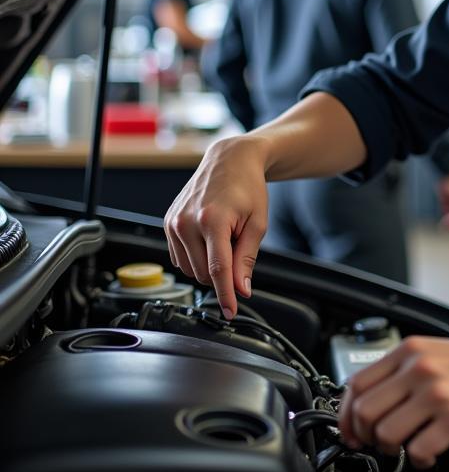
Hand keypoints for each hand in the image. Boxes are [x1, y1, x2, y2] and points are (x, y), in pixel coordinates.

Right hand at [163, 134, 269, 318]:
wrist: (229, 160)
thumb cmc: (248, 188)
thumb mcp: (258, 223)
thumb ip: (247, 259)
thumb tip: (241, 289)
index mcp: (212, 220)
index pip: (218, 270)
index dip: (226, 296)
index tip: (231, 312)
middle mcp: (187, 222)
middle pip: (204, 273)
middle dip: (224, 273)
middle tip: (237, 245)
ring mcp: (173, 223)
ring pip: (191, 269)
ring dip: (209, 266)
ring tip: (224, 238)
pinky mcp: (167, 224)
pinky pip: (180, 258)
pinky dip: (196, 258)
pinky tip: (209, 239)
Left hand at [338, 334, 448, 467]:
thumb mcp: (437, 351)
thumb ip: (404, 370)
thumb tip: (371, 400)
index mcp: (411, 352)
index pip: (356, 384)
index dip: (346, 414)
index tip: (351, 430)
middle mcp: (419, 370)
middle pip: (365, 412)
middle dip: (365, 436)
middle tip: (378, 444)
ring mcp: (437, 395)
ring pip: (386, 434)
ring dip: (391, 450)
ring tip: (407, 447)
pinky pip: (418, 451)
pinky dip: (419, 461)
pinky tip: (429, 455)